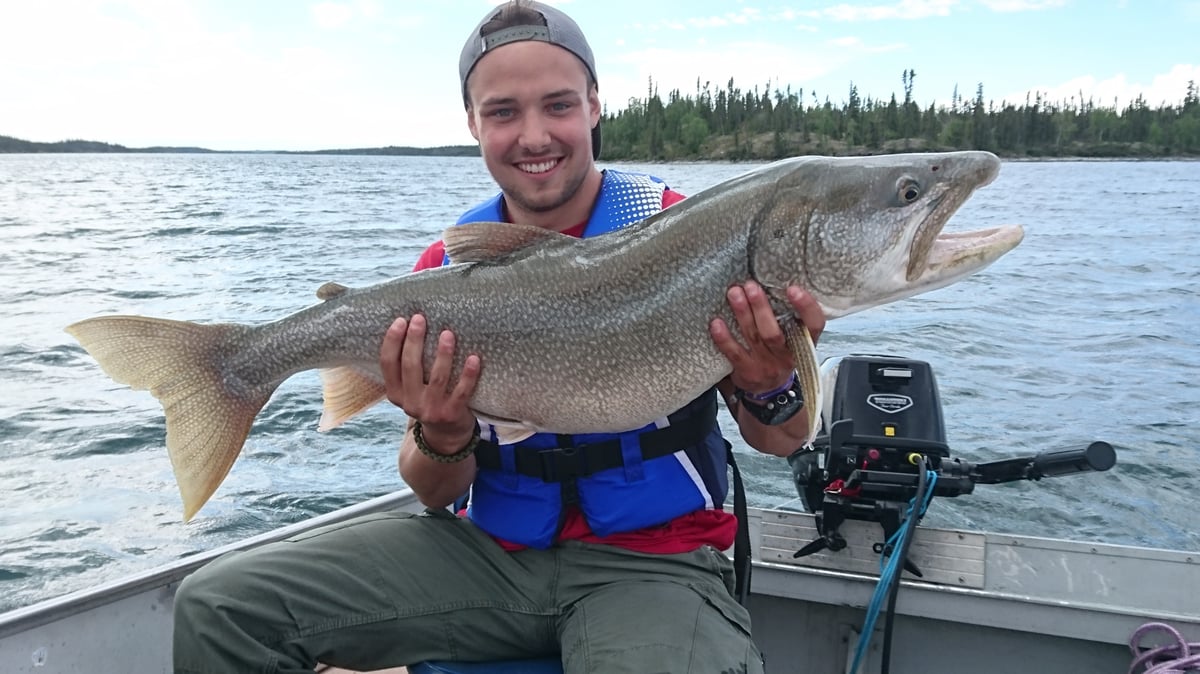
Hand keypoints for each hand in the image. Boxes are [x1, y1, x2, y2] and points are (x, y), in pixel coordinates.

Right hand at [380, 314, 480, 445]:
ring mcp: (432, 410)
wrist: (446, 436)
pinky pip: (462, 391)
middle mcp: (410, 403)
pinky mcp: (452, 414)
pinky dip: (468, 374)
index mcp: (395, 393)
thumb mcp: (410, 389)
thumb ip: (407, 368)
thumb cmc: (428, 400)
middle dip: (415, 340)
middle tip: (420, 319)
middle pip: (410, 366)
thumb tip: (411, 326)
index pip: (388, 363)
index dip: (392, 341)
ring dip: (442, 354)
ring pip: (437, 377)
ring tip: (447, 334)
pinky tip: (473, 358)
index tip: (401, 321)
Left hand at [709, 281, 825, 394]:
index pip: (814, 325)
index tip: (793, 288)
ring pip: (755, 338)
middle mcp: (786, 356)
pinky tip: (716, 323)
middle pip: (774, 332)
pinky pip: (734, 353)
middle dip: (761, 307)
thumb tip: (772, 280)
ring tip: (734, 293)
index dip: (806, 307)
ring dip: (743, 314)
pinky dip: (724, 338)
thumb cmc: (779, 354)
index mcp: (803, 343)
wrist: (769, 391)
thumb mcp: (793, 340)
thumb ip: (789, 317)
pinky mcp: (747, 372)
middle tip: (750, 286)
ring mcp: (766, 366)